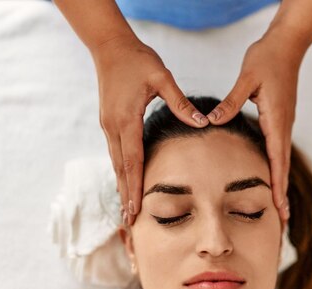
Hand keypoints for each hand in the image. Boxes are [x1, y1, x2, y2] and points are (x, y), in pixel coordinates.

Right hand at [91, 36, 208, 225]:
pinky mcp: (109, 121)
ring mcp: (108, 125)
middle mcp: (113, 126)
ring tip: (127, 208)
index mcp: (126, 119)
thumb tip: (202, 123)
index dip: (134, 187)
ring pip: (116, 162)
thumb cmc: (138, 59)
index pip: (132, 161)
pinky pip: (116, 152)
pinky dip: (121, 170)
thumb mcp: (162, 78)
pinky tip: (125, 181)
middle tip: (129, 221)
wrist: (110, 46)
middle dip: (125, 195)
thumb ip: (181, 102)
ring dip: (121, 186)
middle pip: (121, 169)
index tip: (134, 209)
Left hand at [205, 30, 304, 221]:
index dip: (277, 185)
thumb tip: (212, 121)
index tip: (279, 208)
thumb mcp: (247, 79)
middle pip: (283, 167)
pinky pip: (278, 150)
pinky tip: (272, 177)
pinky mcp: (279, 120)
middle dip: (283, 195)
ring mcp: (283, 124)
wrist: (286, 45)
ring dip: (281, 184)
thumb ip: (231, 102)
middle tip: (284, 221)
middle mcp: (282, 126)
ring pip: (282, 161)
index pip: (278, 160)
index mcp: (276, 120)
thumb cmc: (266, 59)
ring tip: (280, 208)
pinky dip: (277, 169)